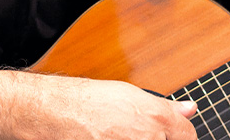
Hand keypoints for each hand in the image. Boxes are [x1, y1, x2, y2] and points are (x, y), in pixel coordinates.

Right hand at [0, 71, 197, 138]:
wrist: (39, 114)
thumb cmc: (79, 101)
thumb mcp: (125, 95)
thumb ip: (163, 107)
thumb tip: (190, 109)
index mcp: (154, 117)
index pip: (187, 136)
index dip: (178, 135)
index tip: (169, 136)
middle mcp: (146, 137)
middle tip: (128, 135)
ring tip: (110, 135)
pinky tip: (99, 138)